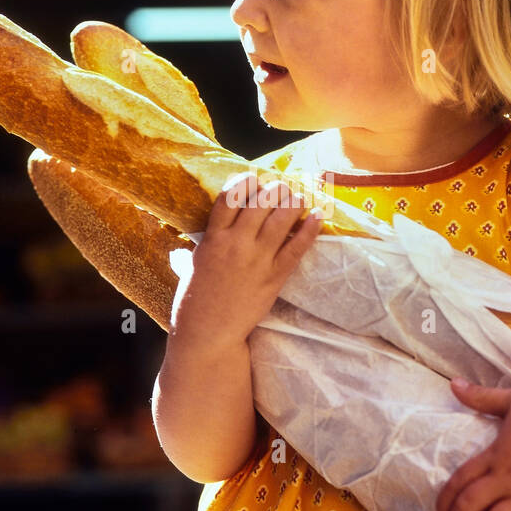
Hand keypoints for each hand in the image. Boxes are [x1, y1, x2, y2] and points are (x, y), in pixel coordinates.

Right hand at [169, 173, 323, 349]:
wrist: (208, 332)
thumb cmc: (194, 299)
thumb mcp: (192, 263)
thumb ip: (202, 244)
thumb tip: (202, 232)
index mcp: (213, 238)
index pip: (230, 197)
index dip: (245, 182)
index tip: (254, 178)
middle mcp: (236, 244)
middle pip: (260, 202)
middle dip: (274, 188)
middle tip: (281, 186)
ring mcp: (257, 260)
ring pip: (281, 219)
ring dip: (293, 201)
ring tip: (299, 196)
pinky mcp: (274, 277)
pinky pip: (297, 247)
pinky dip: (310, 229)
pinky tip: (318, 216)